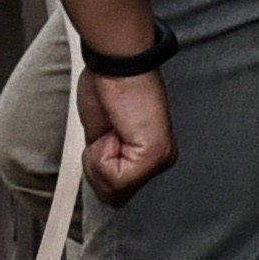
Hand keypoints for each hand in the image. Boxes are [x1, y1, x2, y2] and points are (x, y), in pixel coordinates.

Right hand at [75, 65, 175, 199]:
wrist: (117, 63)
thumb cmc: (110, 87)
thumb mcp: (100, 136)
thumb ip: (105, 163)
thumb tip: (98, 184)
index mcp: (151, 155)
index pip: (117, 192)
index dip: (98, 170)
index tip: (104, 139)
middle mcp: (161, 160)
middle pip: (113, 196)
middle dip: (97, 166)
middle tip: (107, 133)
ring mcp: (159, 159)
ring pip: (112, 190)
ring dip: (97, 158)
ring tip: (110, 128)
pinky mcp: (152, 155)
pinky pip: (114, 177)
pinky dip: (100, 153)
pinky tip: (113, 129)